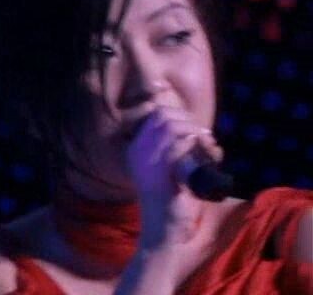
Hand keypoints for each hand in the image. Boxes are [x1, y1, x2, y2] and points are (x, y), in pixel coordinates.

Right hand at [124, 105, 222, 248]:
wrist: (164, 233)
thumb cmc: (172, 203)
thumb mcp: (169, 169)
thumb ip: (175, 148)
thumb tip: (197, 128)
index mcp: (136, 149)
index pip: (156, 114)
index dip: (180, 115)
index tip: (196, 132)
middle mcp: (137, 151)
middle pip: (164, 116)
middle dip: (190, 121)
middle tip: (205, 139)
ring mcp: (147, 161)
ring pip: (172, 127)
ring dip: (196, 132)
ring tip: (210, 147)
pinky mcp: (160, 172)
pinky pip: (179, 146)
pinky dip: (198, 146)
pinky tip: (210, 157)